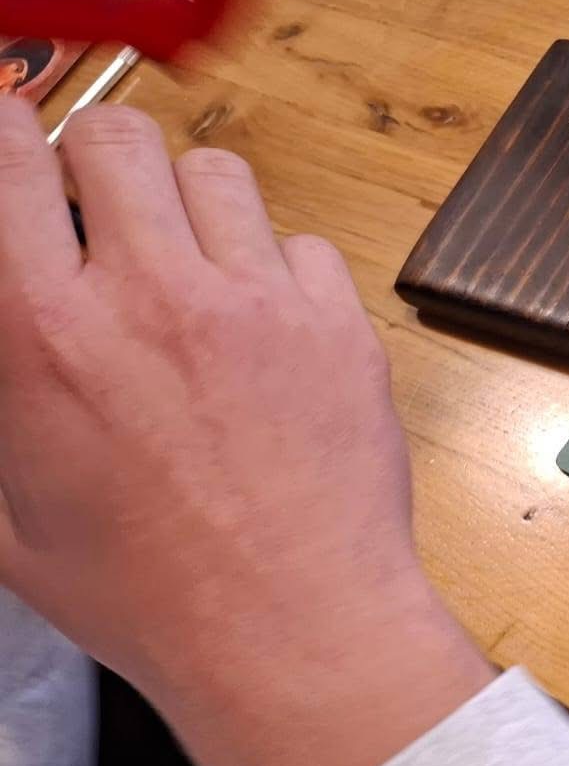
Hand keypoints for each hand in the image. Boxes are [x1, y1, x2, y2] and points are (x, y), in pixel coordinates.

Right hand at [0, 100, 490, 765]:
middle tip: (108, 209)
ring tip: (194, 268)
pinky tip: (270, 330)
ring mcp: (256, 304)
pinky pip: (303, 245)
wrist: (291, 630)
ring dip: (193, 205)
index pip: (7, 157)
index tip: (15, 145)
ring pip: (217, 173)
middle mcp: (150, 296)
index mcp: (43, 333)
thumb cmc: (150, 593)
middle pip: (119, 136)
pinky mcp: (338, 327)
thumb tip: (17, 338)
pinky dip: (280, 271)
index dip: (8, 135)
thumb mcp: (11, 512)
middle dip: (102, 159)